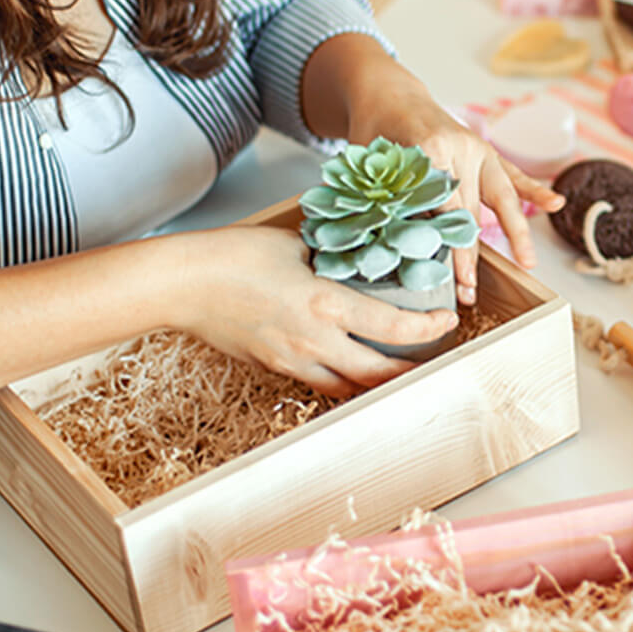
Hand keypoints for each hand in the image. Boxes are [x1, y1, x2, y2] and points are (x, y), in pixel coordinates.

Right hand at [170, 226, 456, 397]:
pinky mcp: (276, 368)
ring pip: (351, 386)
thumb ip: (334, 256)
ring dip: (380, 381)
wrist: (185, 283)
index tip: (447, 321)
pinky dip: (346, 381)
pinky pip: (322, 384)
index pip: (394, 328)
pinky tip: (357, 368)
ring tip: (403, 369)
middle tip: (436, 358)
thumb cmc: (234, 255)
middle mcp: (314, 342)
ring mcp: (293, 361)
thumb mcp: (296, 244)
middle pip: (379, 373)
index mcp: (325, 304)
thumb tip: (363, 254)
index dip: (429, 329)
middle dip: (414, 370)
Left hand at [347, 77, 564, 304]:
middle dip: (472, 255)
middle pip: (472, 211)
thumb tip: (404, 251)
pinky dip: (532, 189)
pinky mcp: (485, 150)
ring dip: (515, 232)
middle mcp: (460, 148)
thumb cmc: (374, 133)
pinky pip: (511, 173)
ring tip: (528, 263)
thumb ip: (389, 201)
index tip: (458, 280)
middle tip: (471, 290)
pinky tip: (555, 204)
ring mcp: (476, 148)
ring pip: (501, 195)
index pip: (447, 210)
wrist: (388, 93)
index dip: (453, 248)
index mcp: (430, 150)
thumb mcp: (370, 166)